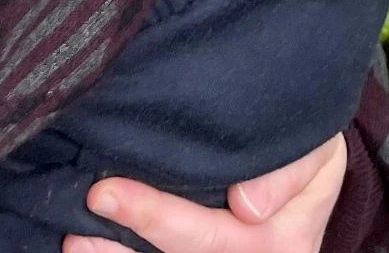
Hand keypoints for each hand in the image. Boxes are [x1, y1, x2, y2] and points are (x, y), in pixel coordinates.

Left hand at [62, 134, 346, 252]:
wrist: (305, 159)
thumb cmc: (304, 146)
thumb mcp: (316, 150)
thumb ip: (290, 172)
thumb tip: (248, 207)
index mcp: (282, 244)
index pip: (211, 236)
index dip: (156, 218)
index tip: (106, 193)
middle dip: (126, 241)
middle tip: (81, 207)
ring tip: (73, 242)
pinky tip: (89, 243)